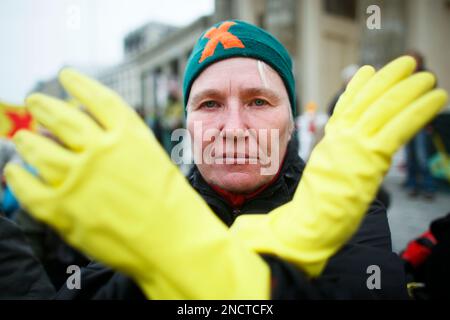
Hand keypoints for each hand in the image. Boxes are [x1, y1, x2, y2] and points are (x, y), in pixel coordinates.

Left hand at [5, 69, 269, 298]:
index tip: (66, 75)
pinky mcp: (63, 209)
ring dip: (27, 139)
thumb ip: (125, 145)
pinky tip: (14, 171)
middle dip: (44, 105)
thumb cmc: (174, 206)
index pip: (97, 98)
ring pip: (39, 148)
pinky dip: (17, 177)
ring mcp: (79, 178)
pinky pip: (28, 187)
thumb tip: (88, 136)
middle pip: (62, 117)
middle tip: (34, 99)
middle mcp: (101, 150)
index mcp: (129, 135)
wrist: (176, 244)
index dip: (79, 84)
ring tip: (22, 136)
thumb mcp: (156, 162)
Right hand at [230, 56, 447, 275]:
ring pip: (385, 108)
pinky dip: (419, 110)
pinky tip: (435, 97)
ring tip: (427, 76)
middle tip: (408, 63)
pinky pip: (400, 127)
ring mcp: (355, 145)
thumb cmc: (317, 204)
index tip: (367, 70)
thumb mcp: (323, 171)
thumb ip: (336, 153)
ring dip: (409, 89)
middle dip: (389, 79)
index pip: (345, 106)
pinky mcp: (371, 158)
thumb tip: (345, 146)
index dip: (358, 86)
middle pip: (368, 100)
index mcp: (330, 140)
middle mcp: (341, 136)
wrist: (310, 221)